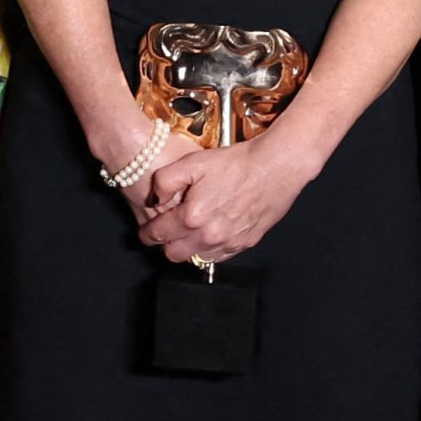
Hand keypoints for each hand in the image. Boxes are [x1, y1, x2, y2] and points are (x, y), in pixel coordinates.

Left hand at [141, 127, 322, 270]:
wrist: (275, 167)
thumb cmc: (237, 163)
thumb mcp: (192, 162)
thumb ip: (164, 182)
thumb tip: (154, 200)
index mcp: (192, 217)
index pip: (159, 235)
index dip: (147, 234)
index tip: (145, 232)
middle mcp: (209, 236)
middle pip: (174, 254)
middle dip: (166, 244)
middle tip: (165, 232)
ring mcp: (228, 243)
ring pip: (197, 258)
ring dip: (189, 248)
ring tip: (190, 231)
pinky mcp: (245, 243)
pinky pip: (219, 257)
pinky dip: (210, 249)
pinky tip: (211, 233)